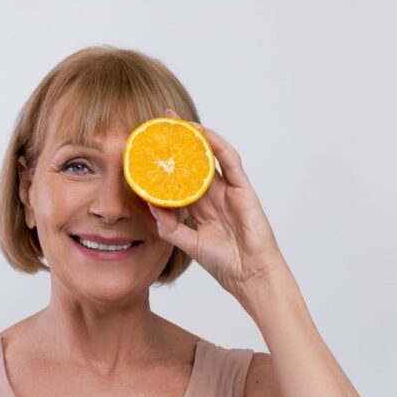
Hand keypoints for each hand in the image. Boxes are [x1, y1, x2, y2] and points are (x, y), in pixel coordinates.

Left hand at [148, 110, 284, 294]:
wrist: (250, 275)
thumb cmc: (225, 263)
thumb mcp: (189, 243)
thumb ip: (170, 226)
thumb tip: (151, 206)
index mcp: (202, 207)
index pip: (180, 179)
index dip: (166, 164)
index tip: (147, 150)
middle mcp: (215, 195)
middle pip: (194, 161)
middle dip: (178, 142)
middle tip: (159, 123)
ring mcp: (229, 189)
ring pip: (210, 155)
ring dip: (195, 136)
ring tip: (176, 121)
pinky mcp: (243, 188)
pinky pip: (229, 160)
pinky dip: (216, 144)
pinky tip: (201, 132)